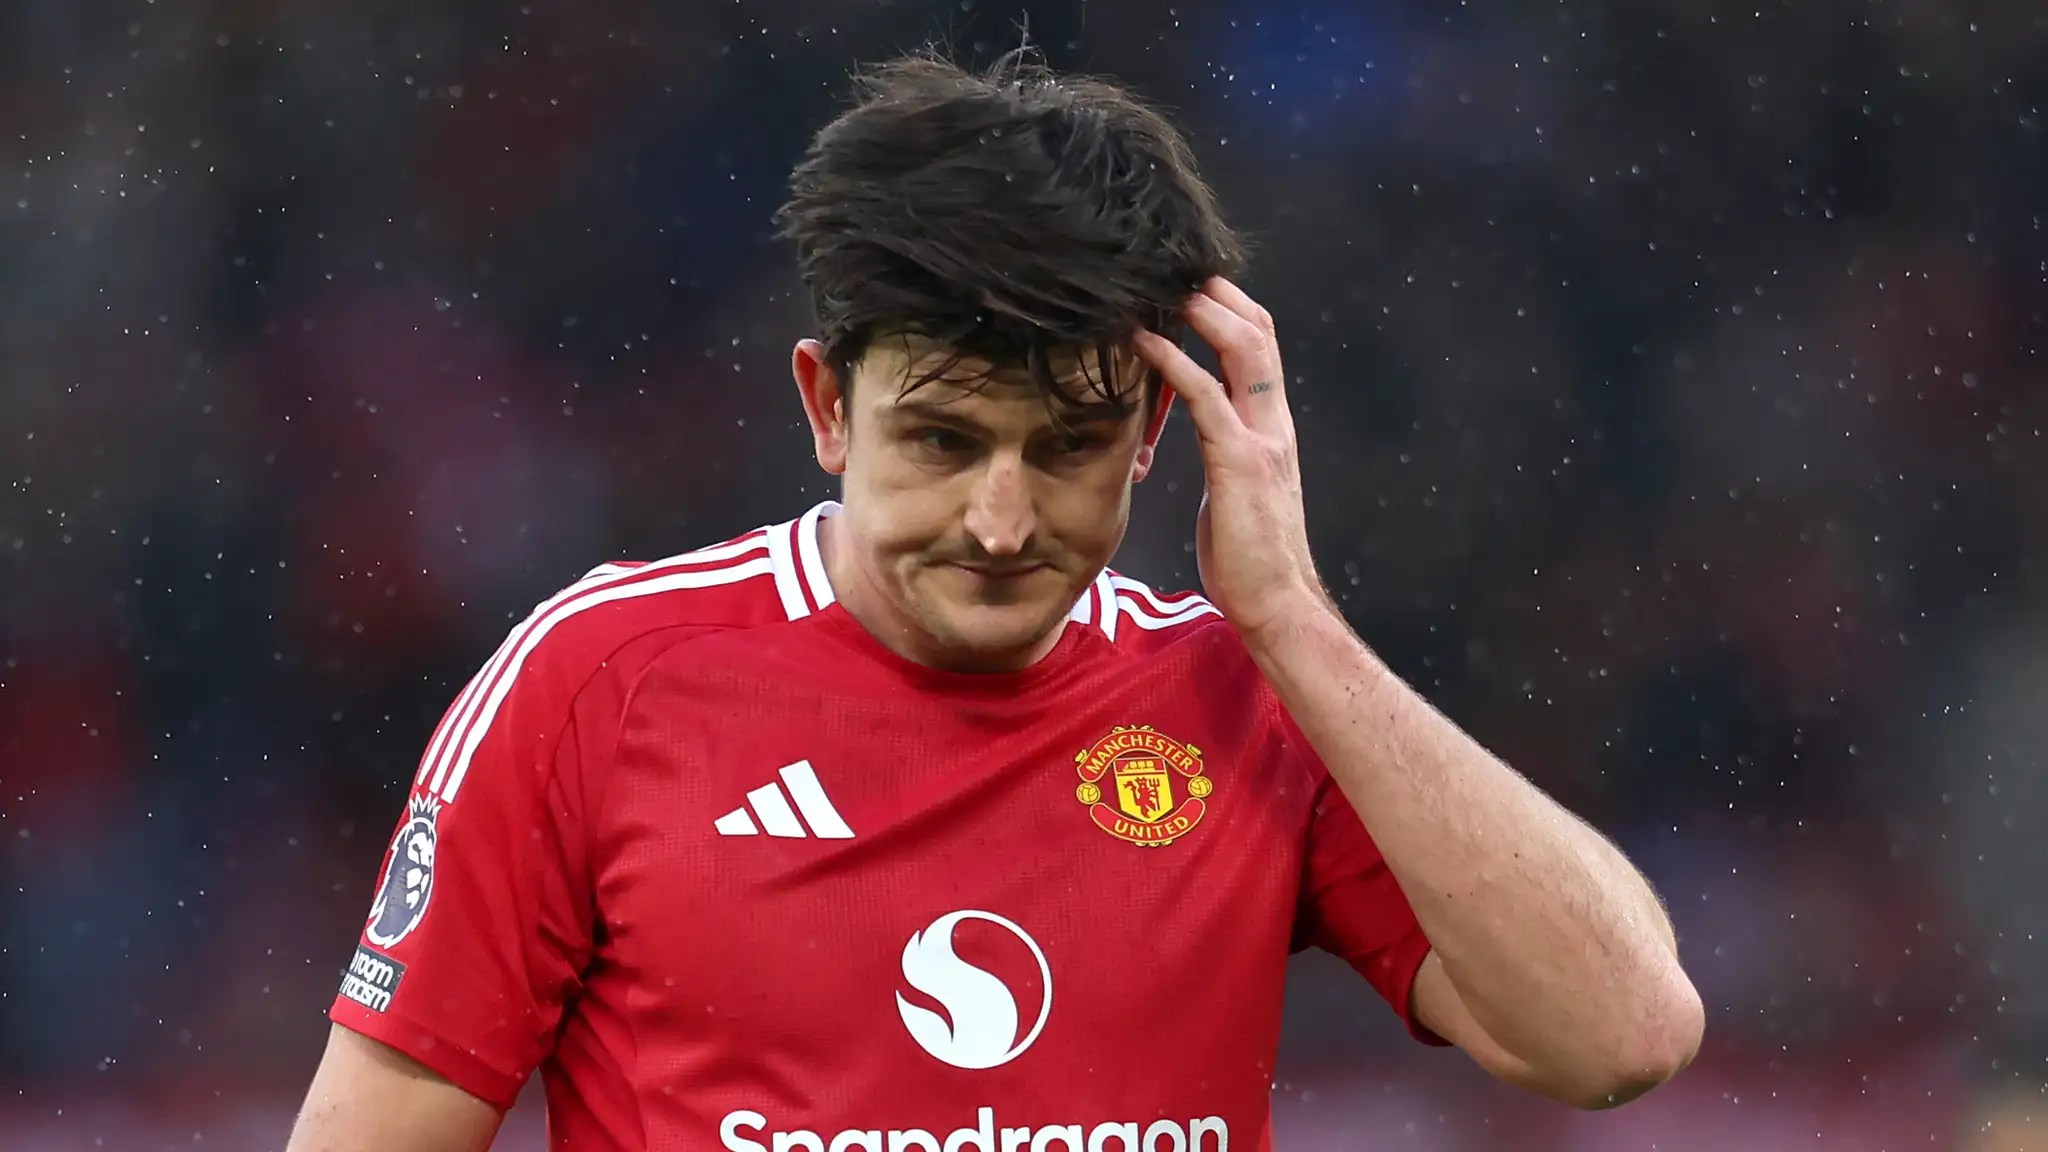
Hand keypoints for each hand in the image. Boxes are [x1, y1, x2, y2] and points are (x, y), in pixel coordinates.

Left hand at [1133, 278, 1330, 642]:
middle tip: (1174, 268)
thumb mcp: (1237, 491)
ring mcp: (1262, 439)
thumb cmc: (1250, 559)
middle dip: (1218, 293)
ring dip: (1200, 311)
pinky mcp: (1240, 461)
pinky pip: (1205, 395)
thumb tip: (1208, 439)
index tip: (1193, 286)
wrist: (1277, 604)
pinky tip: (1142, 343)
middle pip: (1258, 332)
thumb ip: (1227, 455)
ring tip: (1160, 287)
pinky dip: (1173, 362)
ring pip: (1242, 349)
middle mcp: (1274, 424)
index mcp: (1274, 430)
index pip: (1262, 349)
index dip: (1232, 310)